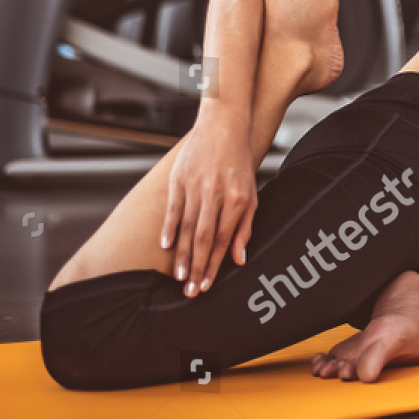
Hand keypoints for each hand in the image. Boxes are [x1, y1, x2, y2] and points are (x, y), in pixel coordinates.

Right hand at [160, 115, 258, 296]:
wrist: (224, 126)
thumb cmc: (239, 163)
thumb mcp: (251, 193)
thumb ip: (245, 226)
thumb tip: (239, 259)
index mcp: (236, 199)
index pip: (223, 240)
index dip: (214, 265)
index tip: (207, 285)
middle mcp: (215, 194)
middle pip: (203, 238)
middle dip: (197, 268)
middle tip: (190, 291)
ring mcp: (195, 186)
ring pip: (186, 227)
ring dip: (182, 255)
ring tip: (178, 277)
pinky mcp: (179, 179)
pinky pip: (172, 208)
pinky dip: (168, 228)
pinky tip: (166, 246)